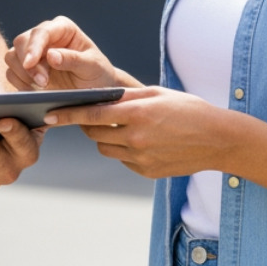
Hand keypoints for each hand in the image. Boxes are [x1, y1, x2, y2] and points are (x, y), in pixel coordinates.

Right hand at [6, 16, 119, 90]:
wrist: (95, 90)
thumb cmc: (98, 74)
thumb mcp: (92, 66)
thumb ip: (73, 59)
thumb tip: (51, 55)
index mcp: (62, 28)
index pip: (41, 32)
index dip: (33, 47)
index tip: (31, 63)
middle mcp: (45, 36)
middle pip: (21, 42)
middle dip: (28, 64)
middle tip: (43, 84)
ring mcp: (34, 52)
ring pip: (12, 57)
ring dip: (23, 74)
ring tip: (42, 87)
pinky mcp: (26, 69)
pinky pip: (12, 73)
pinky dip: (20, 83)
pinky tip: (35, 92)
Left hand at [44, 86, 231, 179]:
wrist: (218, 139)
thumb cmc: (188, 109)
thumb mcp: (157, 93)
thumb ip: (127, 95)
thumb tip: (100, 96)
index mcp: (137, 113)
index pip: (91, 114)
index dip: (67, 114)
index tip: (49, 114)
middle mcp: (135, 138)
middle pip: (94, 134)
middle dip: (88, 124)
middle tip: (91, 115)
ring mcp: (141, 158)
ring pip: (106, 149)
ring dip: (105, 138)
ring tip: (121, 127)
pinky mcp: (146, 172)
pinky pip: (123, 160)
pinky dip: (123, 150)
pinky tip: (140, 141)